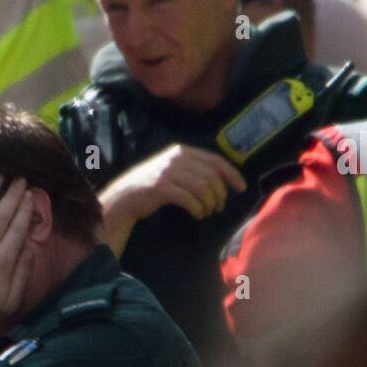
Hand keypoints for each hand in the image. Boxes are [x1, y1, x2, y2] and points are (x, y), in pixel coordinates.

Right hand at [115, 143, 247, 221]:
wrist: (125, 196)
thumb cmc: (153, 186)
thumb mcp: (173, 170)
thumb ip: (194, 169)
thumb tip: (222, 179)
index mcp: (182, 151)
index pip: (215, 160)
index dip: (231, 174)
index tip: (241, 187)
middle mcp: (176, 158)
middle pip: (211, 175)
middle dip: (220, 193)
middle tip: (219, 207)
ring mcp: (167, 172)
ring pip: (202, 188)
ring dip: (209, 203)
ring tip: (207, 212)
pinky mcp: (161, 187)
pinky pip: (189, 199)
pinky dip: (198, 209)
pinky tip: (198, 214)